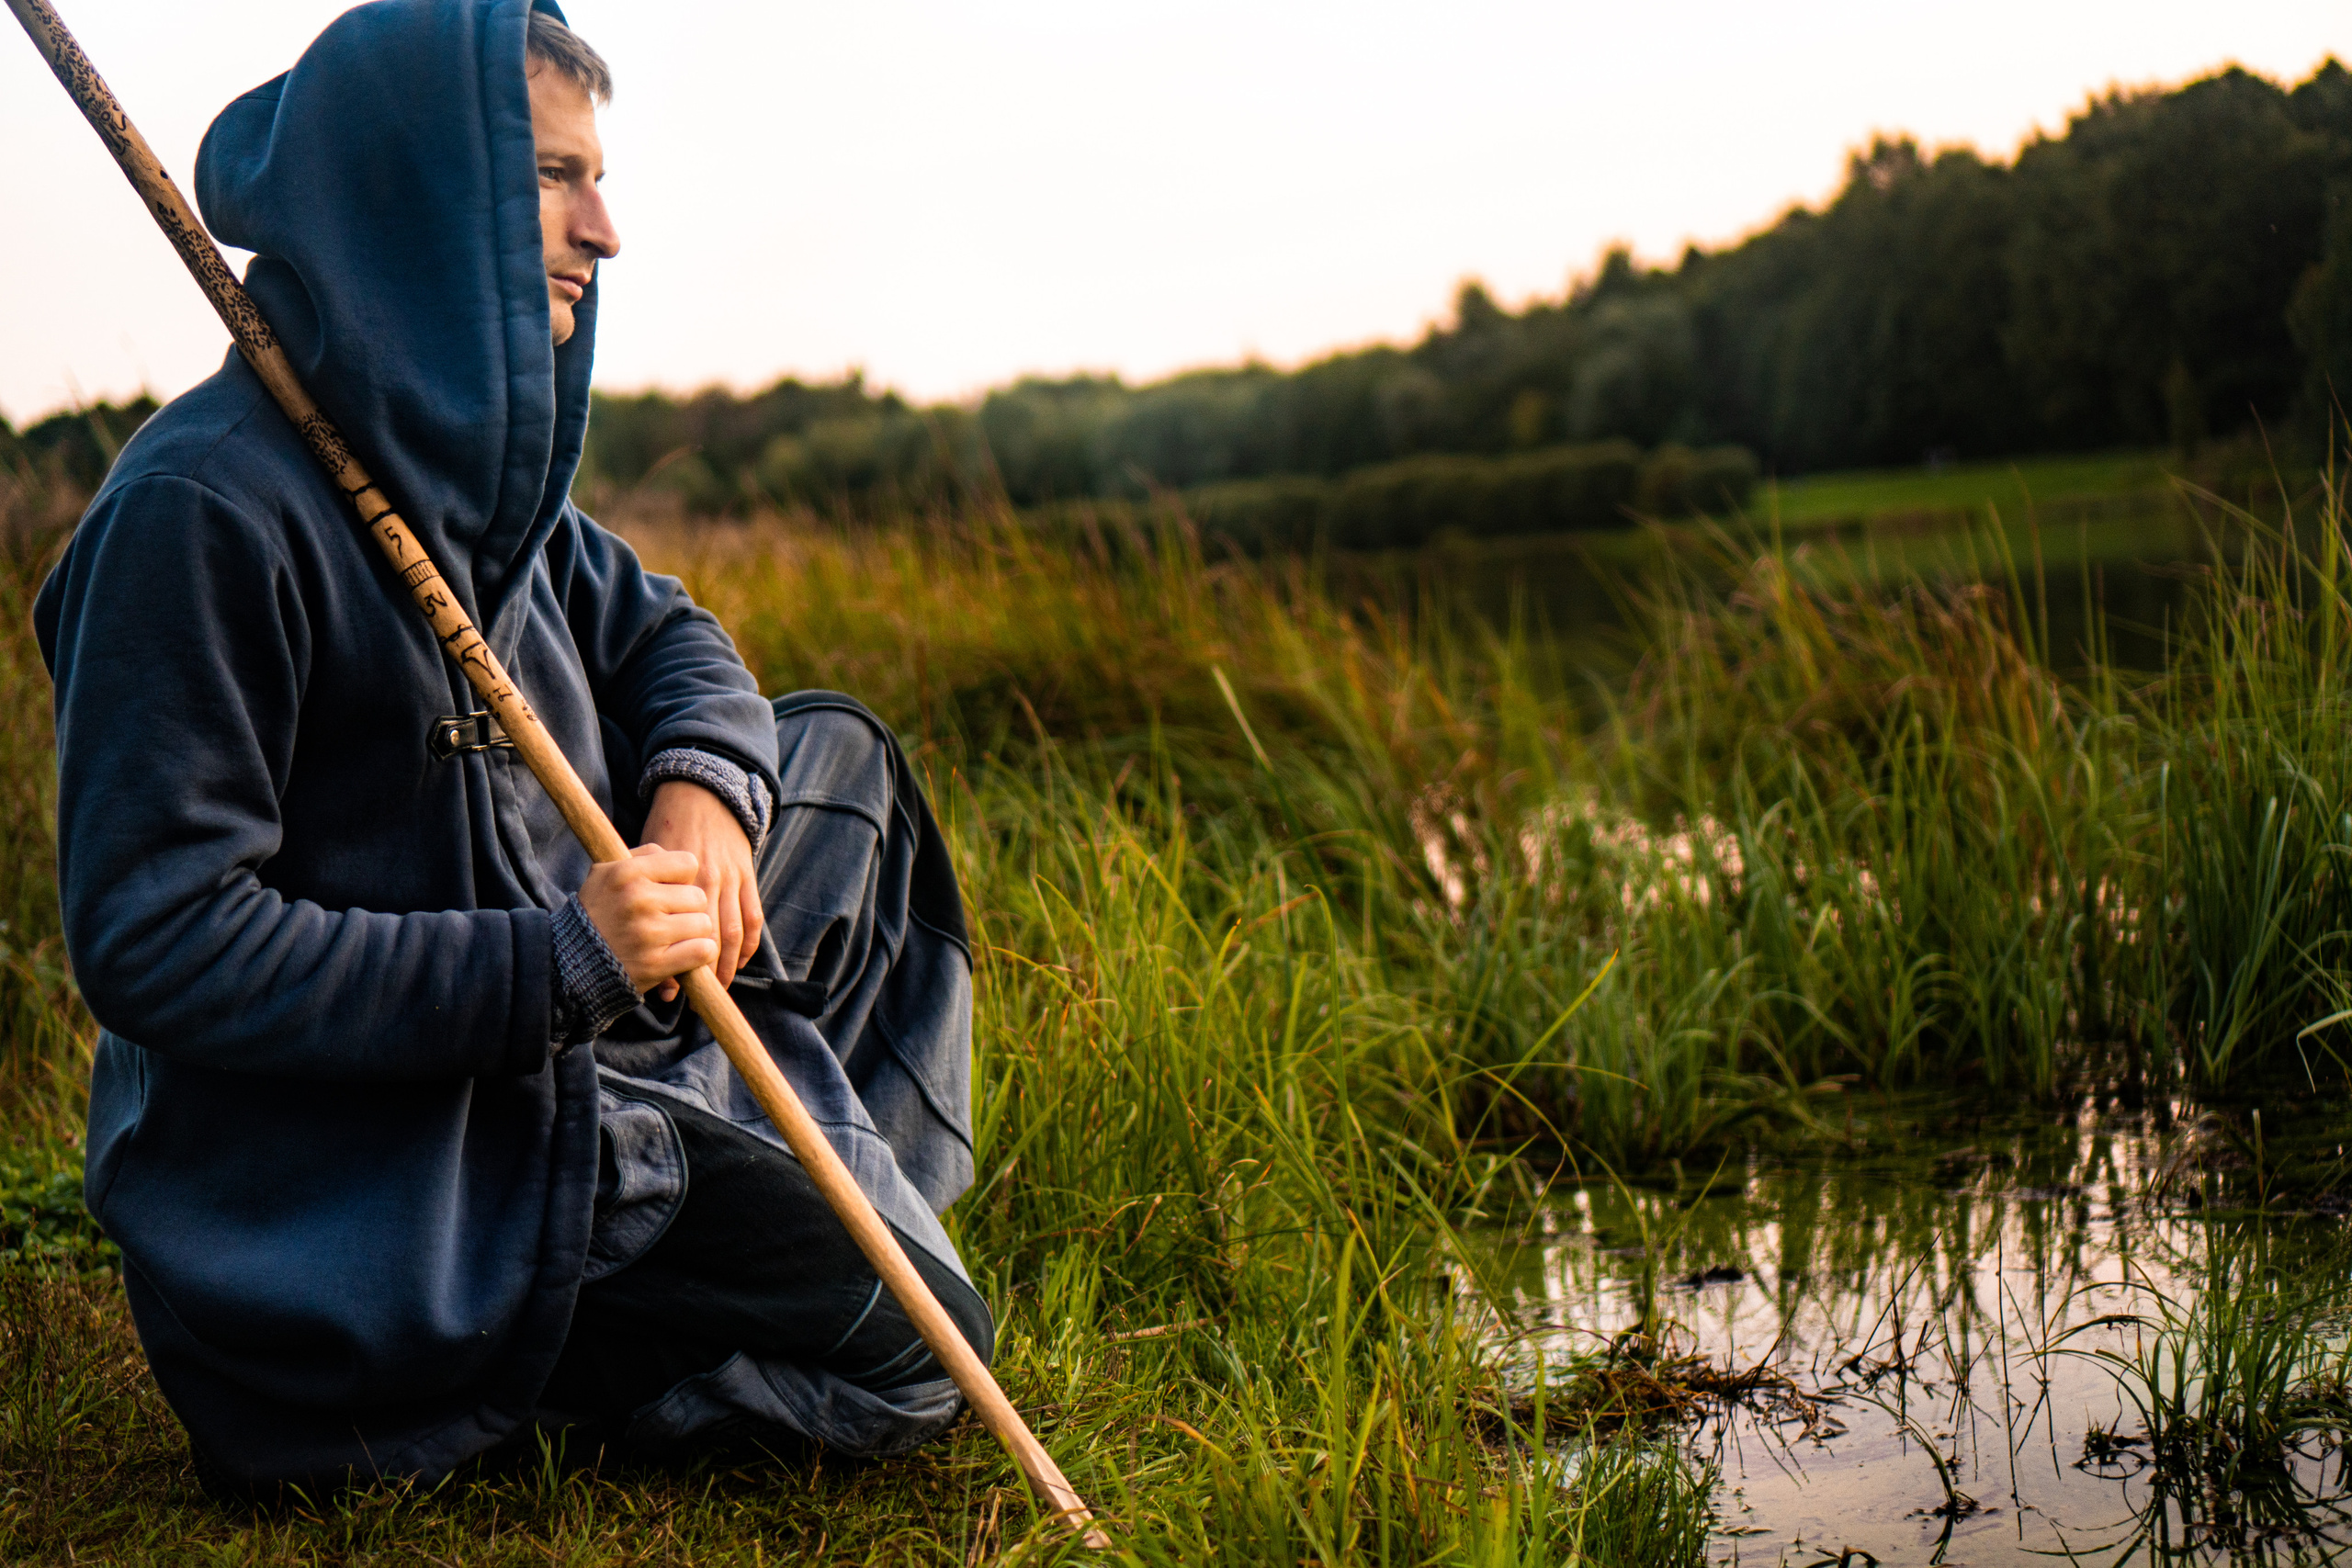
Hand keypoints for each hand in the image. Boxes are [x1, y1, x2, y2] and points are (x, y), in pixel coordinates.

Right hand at [578, 845, 718, 998]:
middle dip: (687, 909)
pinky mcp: (656, 963)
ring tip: (673, 936)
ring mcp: (648, 933)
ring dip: (693, 933)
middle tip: (669, 918)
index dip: (683, 878)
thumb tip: (681, 859)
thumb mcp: (605, 874)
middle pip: (698, 896)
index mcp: (628, 872)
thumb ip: (643, 857)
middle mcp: (639, 899)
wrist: (568, 962)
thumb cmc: (595, 913)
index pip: (688, 864)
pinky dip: (699, 953)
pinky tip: (683, 953)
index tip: (670, 890)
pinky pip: (703, 950)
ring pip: (703, 924)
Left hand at [639, 779, 764, 991]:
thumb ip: (644, 898)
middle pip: (707, 936)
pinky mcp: (747, 876)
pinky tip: (740, 961)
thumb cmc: (665, 829)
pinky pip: (753, 916)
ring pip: (733, 931)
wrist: (701, 796)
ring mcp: (730, 878)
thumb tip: (644, 937)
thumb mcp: (647, 859)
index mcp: (676, 876)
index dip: (675, 961)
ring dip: (729, 964)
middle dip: (705, 971)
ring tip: (720, 987)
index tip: (668, 988)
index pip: (678, 930)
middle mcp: (705, 879)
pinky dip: (749, 943)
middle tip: (698, 995)